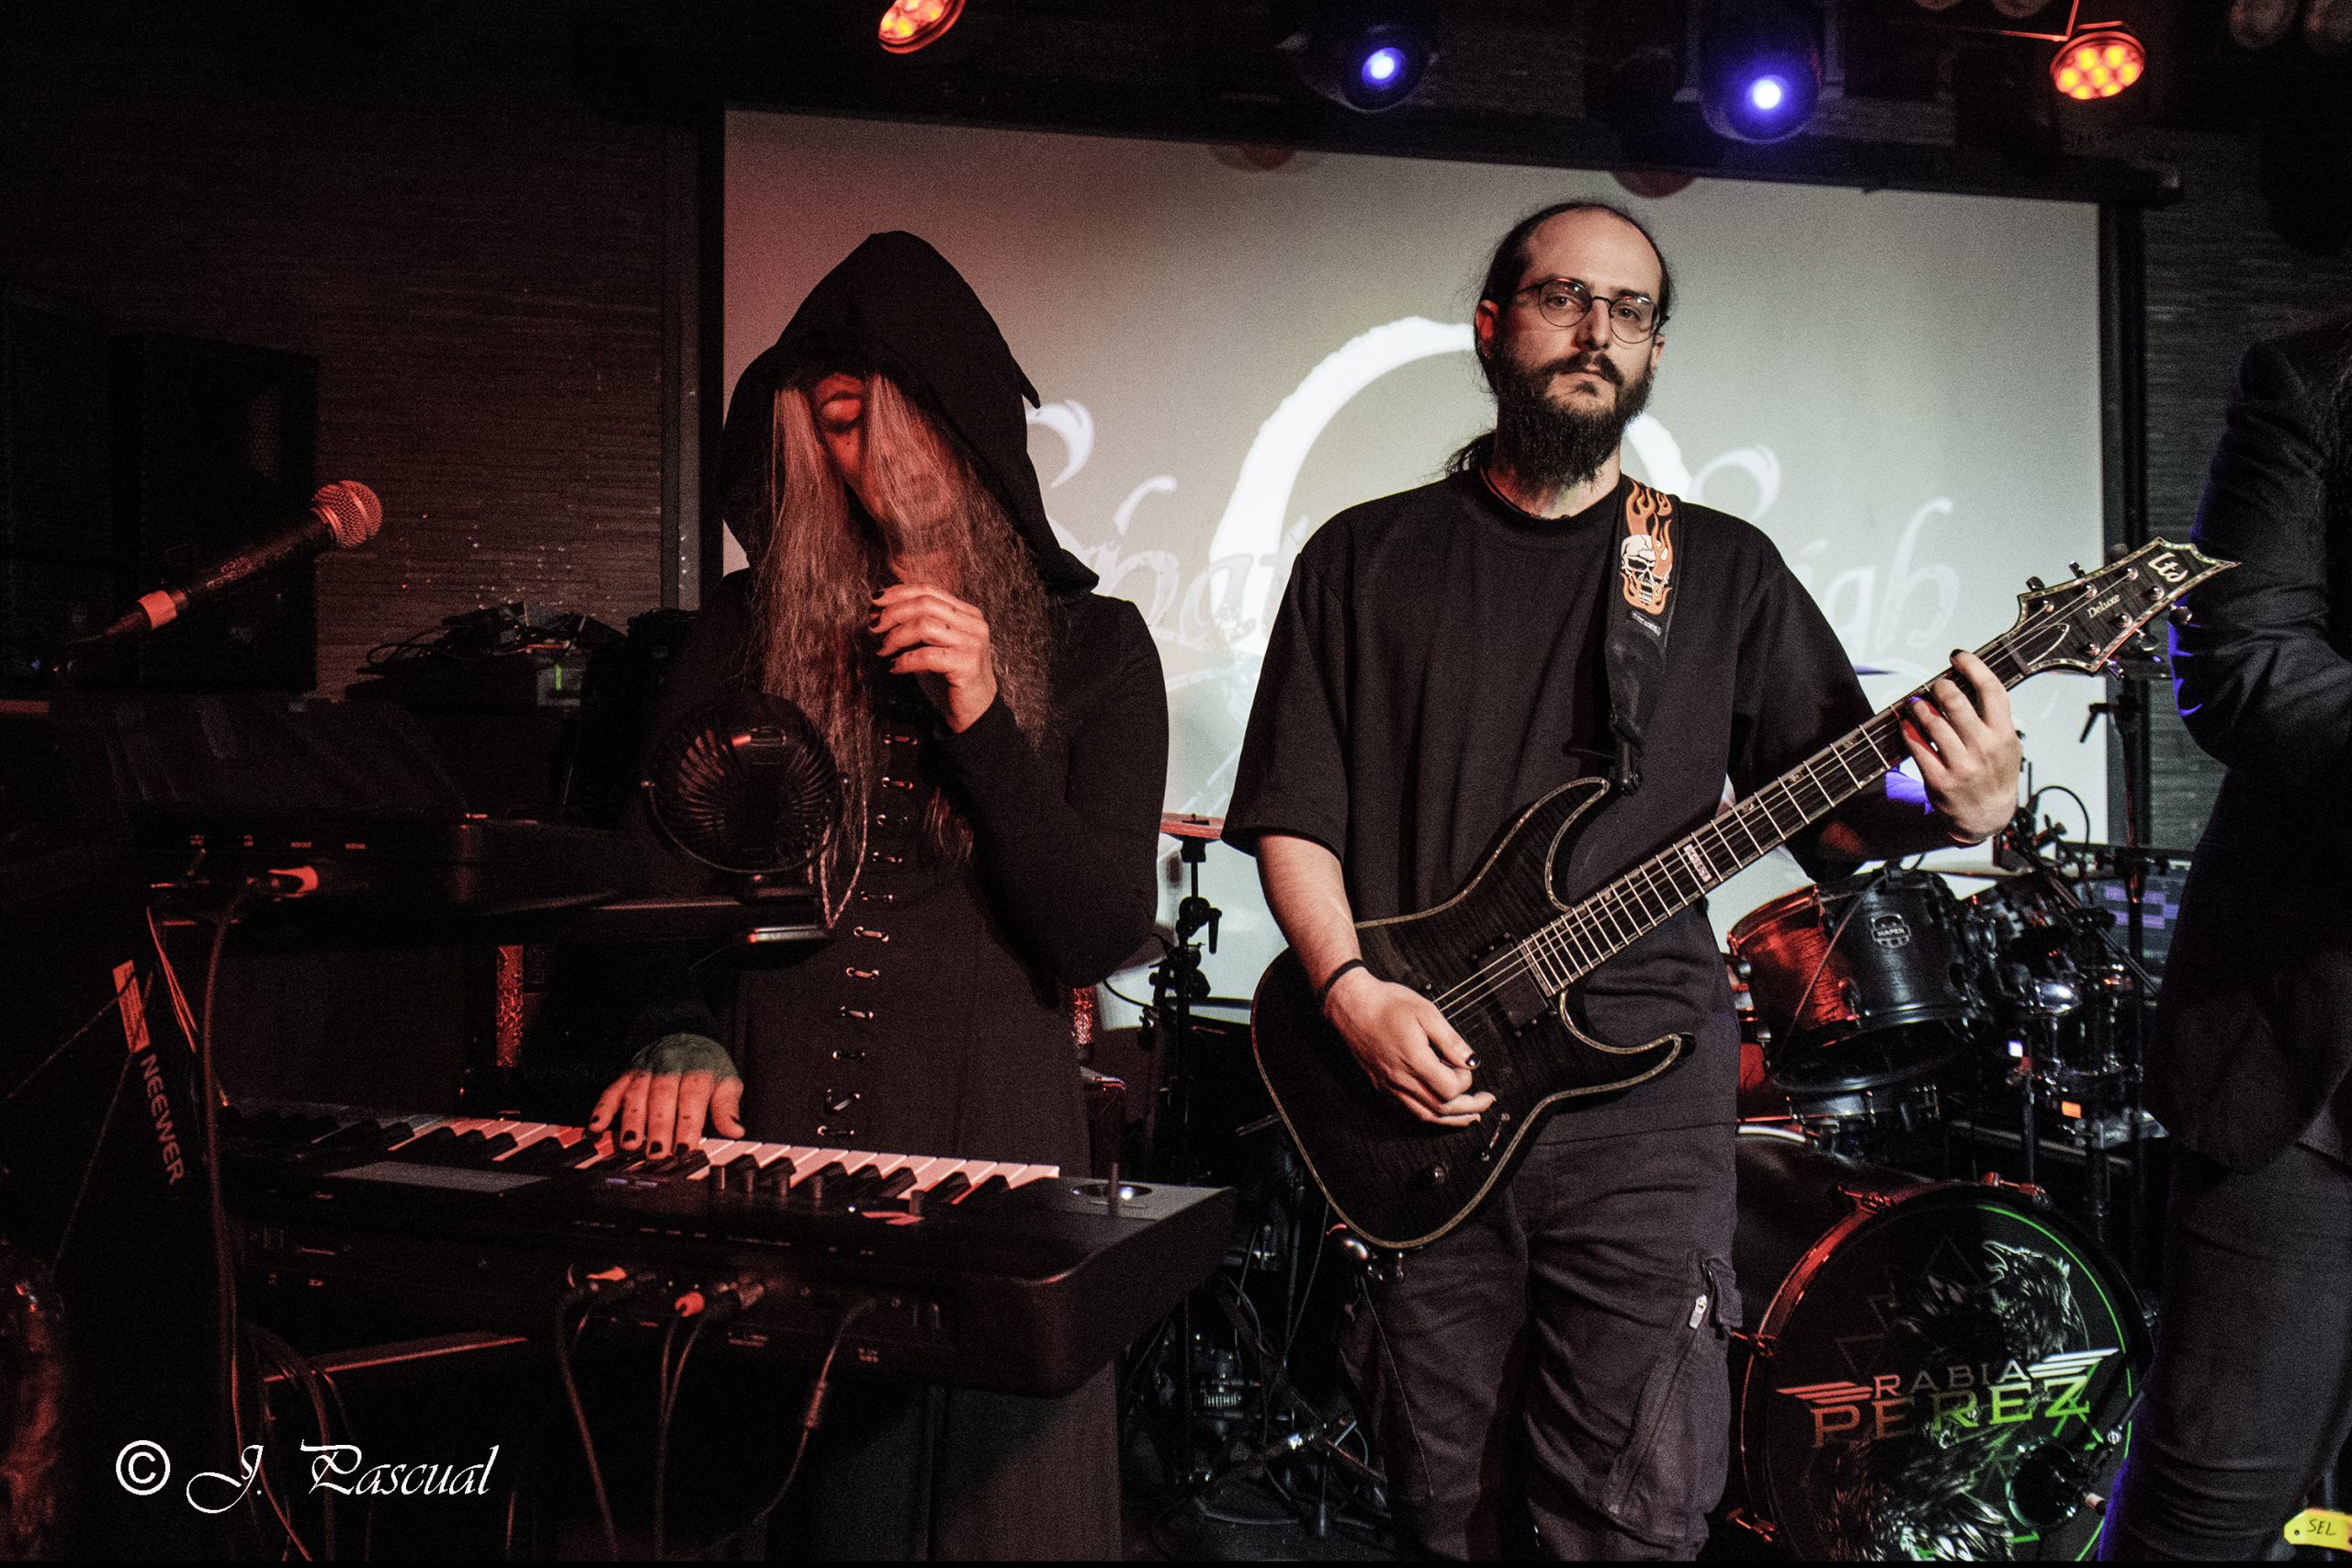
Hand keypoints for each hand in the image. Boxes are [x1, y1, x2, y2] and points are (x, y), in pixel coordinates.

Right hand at [587, 1034, 744, 1158]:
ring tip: (630, 1144)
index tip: (685, 1148)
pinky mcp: (628, 1073)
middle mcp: (670, 1068)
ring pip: (637, 1095)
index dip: (688, 1123)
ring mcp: (647, 1070)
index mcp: (698, 1071)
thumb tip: (735, 1131)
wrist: (682, 1029)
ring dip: (632, 1120)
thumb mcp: (725, 1079)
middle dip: (658, 1126)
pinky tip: (597, 1125)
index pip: (693, 1097)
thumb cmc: (706, 1063)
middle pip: (662, 1097)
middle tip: (656, 1153)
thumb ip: (727, 1107)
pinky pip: (613, 1089)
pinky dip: (603, 1107)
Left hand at [872, 583, 997, 732]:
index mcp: (967, 613)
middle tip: (873, 627)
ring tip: (883, 650)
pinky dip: (905, 660)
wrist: (974, 712)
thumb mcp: (932, 644)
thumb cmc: (949, 677)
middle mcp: (974, 624)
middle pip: (925, 604)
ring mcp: (973, 644)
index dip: (899, 592)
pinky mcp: (967, 665)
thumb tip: (878, 611)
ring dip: (896, 637)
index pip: (929, 590)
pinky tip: (894, 668)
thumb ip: (915, 625)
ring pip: (925, 626)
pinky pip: (927, 656)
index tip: (874, 601)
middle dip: (893, 613)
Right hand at [1323, 968, 1495, 1126]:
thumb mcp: (1426, 1012)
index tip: (1467, 1064)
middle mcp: (1401, 1080)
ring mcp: (1389, 1086)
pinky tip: (1441, 1109)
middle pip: (1441, 1109)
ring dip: (1452, 1119)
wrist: (1350, 1005)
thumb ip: (1451, 1041)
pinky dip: (1431, 1114)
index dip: (1466, 1080)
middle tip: (1487, 1102)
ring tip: (1471, 1116)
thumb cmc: (1386, 1004)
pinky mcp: (1382, 1086)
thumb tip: (1471, 1061)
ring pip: (1426, 1115)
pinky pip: (1410, 1110)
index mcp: (1414, 1061)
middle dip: (1470, 1108)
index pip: (1450, 1089)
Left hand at [1901, 649, 2022, 843]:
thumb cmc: (1995, 773)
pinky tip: (1906, 723)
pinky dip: (1908, 731)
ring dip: (1919, 707)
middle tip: (1935, 685)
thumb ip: (1993, 717)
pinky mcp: (1940, 781)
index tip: (1959, 656)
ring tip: (1915, 702)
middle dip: (1940, 687)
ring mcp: (1962, 766)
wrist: (1987, 816)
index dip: (1974, 667)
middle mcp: (1985, 749)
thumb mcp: (2007, 744)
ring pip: (1933, 724)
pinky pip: (1917, 748)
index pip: (1992, 691)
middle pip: (1957, 703)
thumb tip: (1967, 680)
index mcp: (2005, 735)